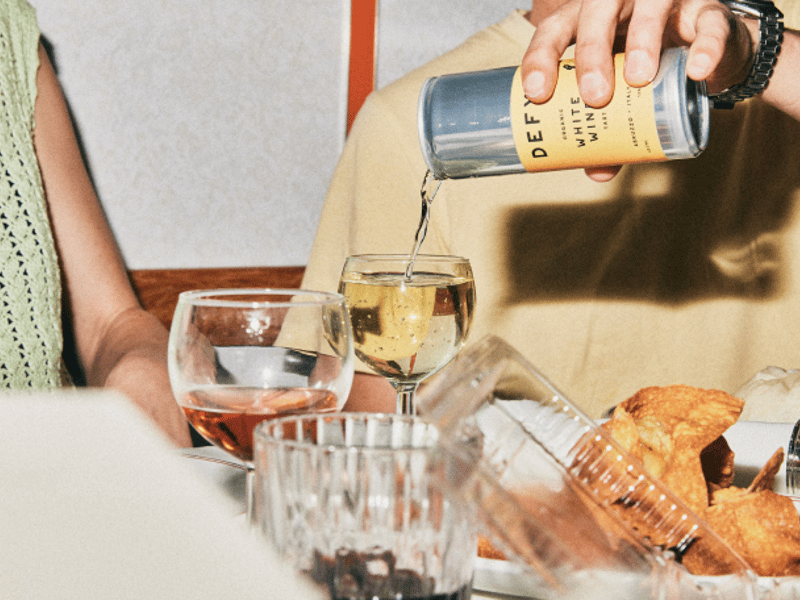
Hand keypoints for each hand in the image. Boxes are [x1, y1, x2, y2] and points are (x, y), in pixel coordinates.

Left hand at [521, 0, 754, 180]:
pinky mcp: (708, 10)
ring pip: (651, 4)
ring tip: (639, 79)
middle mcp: (621, 2)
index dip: (541, 58)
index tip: (537, 94)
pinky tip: (696, 71)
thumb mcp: (621, 91)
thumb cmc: (647, 64)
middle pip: (597, 10)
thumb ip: (609, 125)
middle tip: (595, 96)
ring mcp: (665, 0)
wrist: (706, 46)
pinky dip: (706, 45)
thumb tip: (597, 171)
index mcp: (588, 20)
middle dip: (591, 52)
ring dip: (643, 39)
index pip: (555, 29)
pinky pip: (710, 21)